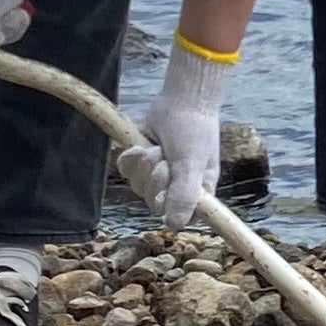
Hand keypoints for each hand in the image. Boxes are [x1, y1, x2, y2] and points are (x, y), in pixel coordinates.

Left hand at [121, 45, 236, 224]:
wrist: (181, 99)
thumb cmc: (194, 130)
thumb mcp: (192, 162)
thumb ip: (185, 194)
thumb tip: (175, 226)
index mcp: (198, 193)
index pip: (182, 218)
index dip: (170, 207)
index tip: (167, 191)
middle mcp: (177, 188)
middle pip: (154, 202)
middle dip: (156, 177)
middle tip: (167, 159)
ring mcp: (157, 176)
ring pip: (138, 186)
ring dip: (145, 163)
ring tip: (159, 148)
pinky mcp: (141, 163)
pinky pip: (127, 172)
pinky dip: (132, 157)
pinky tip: (144, 144)